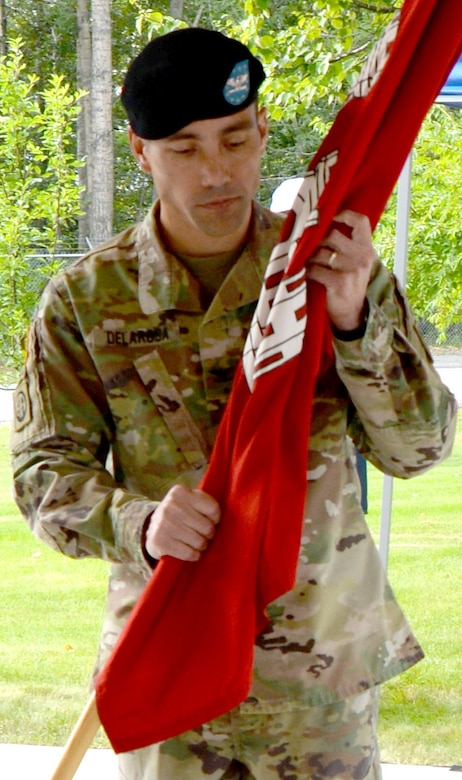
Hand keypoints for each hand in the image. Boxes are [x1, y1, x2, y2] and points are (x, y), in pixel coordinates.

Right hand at [145, 484, 220, 561]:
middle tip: (202, 534)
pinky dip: (193, 555)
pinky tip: (191, 552)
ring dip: (201, 546)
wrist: (153, 528)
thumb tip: (221, 519)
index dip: (216, 519)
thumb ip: (205, 503)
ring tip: (196, 543)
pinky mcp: (159, 541)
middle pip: (207, 527)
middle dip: (208, 534)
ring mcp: (163, 523)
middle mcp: (170, 505)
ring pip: (199, 542)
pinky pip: (189, 553)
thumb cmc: (179, 514)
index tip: (209, 521)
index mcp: (180, 492)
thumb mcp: (189, 501)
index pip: (213, 509)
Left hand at [306, 210, 375, 331]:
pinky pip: (315, 269)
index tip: (330, 217)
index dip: (344, 214)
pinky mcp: (340, 282)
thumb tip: (319, 224)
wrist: (351, 314)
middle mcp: (363, 257)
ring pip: (321, 252)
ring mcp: (352, 270)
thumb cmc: (347, 284)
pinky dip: (307, 272)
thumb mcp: (354, 263)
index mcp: (367, 249)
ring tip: (306, 264)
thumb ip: (345, 246)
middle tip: (308, 248)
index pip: (361, 221)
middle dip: (316, 241)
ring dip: (309, 258)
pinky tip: (307, 276)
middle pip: (333, 234)